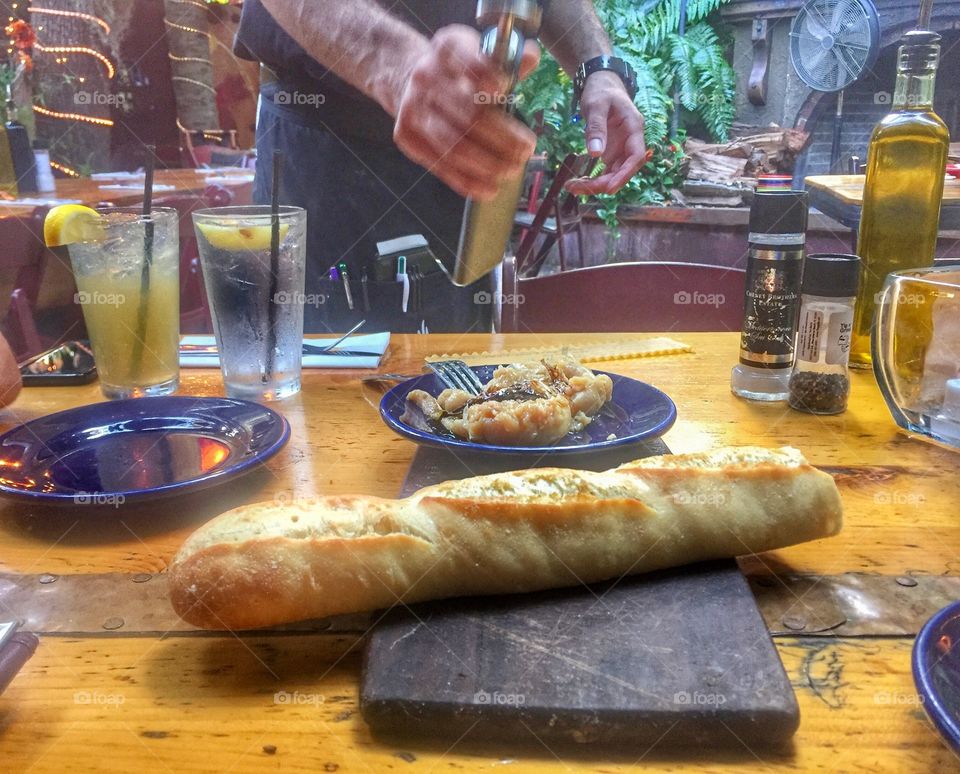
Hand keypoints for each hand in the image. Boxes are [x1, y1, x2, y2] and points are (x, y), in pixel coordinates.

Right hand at [391, 25, 538, 200]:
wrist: (406, 79)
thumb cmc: (457, 71)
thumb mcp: (479, 54)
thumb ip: (508, 60)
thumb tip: (531, 58)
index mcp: (447, 48)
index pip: (468, 62)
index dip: (486, 77)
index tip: (504, 89)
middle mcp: (426, 77)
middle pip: (468, 113)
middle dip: (502, 137)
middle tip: (525, 150)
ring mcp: (413, 109)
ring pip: (454, 145)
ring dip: (487, 164)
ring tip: (511, 171)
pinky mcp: (406, 136)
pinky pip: (441, 165)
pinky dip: (467, 181)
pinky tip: (488, 189)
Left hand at [566, 71, 646, 195]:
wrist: (601, 84)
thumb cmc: (601, 91)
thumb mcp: (596, 105)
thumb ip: (596, 128)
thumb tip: (595, 154)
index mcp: (633, 127)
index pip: (635, 156)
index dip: (624, 174)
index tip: (609, 188)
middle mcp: (630, 141)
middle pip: (623, 169)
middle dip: (604, 183)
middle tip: (579, 189)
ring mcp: (621, 147)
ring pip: (613, 173)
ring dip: (596, 184)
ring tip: (572, 187)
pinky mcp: (612, 151)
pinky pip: (605, 170)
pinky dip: (592, 178)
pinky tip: (577, 182)